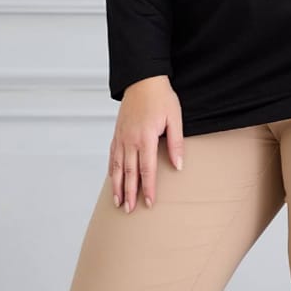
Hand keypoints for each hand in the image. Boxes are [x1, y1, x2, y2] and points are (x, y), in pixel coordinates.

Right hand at [108, 75, 183, 212]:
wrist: (143, 80)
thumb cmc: (161, 97)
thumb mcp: (175, 118)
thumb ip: (175, 143)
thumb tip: (178, 166)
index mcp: (146, 137)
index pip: (146, 169)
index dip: (148, 188)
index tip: (149, 203)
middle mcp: (130, 140)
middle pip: (129, 172)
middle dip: (129, 193)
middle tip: (129, 210)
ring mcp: (121, 137)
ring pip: (117, 167)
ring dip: (117, 186)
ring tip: (118, 202)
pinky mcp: (117, 132)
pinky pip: (112, 155)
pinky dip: (111, 170)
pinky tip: (112, 179)